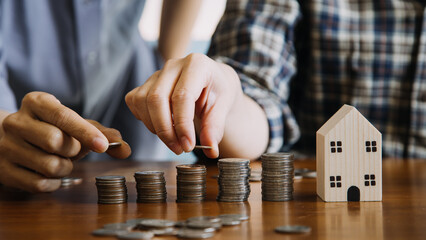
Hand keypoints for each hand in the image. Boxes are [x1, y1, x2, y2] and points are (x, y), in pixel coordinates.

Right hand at [0, 92, 130, 191]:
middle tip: (72, 149)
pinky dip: (54, 183)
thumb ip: (102, 134)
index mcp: (37, 102)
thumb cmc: (51, 129)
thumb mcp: (75, 125)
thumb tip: (126, 149)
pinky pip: (39, 184)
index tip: (102, 146)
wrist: (7, 138)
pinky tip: (51, 174)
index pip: (63, 116)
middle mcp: (16, 122)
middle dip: (73, 150)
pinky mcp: (3, 171)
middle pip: (56, 141)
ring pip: (49, 166)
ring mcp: (6, 147)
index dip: (85, 132)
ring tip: (61, 160)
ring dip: (65, 168)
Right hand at [126, 53, 243, 158]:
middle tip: (180, 149)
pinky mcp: (146, 83)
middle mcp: (174, 65)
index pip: (182, 96)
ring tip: (173, 139)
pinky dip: (144, 118)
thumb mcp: (224, 106)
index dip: (183, 124)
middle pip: (157, 99)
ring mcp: (157, 73)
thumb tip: (210, 150)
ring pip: (143, 102)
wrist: (212, 80)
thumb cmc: (218, 90)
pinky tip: (161, 125)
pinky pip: (134, 101)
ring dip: (155, 127)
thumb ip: (215, 126)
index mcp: (196, 65)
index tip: (188, 145)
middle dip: (166, 130)